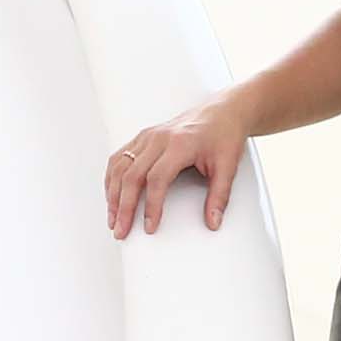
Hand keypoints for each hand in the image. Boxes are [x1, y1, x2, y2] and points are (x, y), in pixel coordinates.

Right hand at [104, 96, 250, 237]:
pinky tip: (112, 194)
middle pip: (132, 175)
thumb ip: (219, 196)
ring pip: (120, 166)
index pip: (157, 179)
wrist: (223, 111)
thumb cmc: (224, 134)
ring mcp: (148, 136)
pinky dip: (112, 177)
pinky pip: (119, 156)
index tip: (150, 226)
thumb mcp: (228, 166)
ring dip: (113, 194)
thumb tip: (213, 222)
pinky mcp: (144, 137)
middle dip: (124, 207)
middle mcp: (159, 138)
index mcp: (179, 144)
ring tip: (112, 218)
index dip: (151, 205)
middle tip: (121, 230)